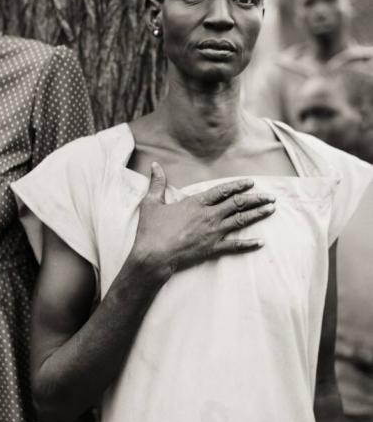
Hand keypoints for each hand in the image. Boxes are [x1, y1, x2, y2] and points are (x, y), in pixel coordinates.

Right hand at [128, 162, 275, 282]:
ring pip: (240, 221)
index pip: (222, 191)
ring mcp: (212, 233)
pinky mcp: (212, 249)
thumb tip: (155, 165)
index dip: (237, 186)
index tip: (251, 182)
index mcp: (196, 203)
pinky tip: (261, 242)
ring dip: (257, 215)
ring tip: (271, 210)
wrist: (153, 256)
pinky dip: (249, 244)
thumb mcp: (152, 203)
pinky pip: (235, 245)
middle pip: (237, 204)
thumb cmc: (151, 230)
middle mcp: (208, 216)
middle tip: (270, 197)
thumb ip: (157, 183)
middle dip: (255, 199)